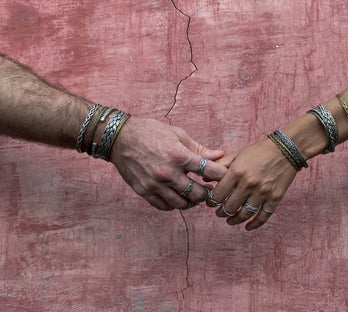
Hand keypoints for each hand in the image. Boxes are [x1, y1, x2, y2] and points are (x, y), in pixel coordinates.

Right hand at [111, 118, 226, 210]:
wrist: (120, 138)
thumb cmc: (150, 132)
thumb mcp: (177, 135)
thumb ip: (199, 148)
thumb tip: (219, 155)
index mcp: (179, 155)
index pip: (209, 171)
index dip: (221, 175)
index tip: (224, 177)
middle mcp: (168, 173)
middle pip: (198, 194)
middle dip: (207, 192)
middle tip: (208, 189)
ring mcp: (155, 185)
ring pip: (182, 204)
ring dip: (191, 201)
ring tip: (193, 194)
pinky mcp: (144, 192)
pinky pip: (165, 206)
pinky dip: (173, 204)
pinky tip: (176, 196)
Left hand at [207, 138, 296, 229]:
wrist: (286, 150)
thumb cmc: (259, 151)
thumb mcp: (238, 155)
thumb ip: (220, 165)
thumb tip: (204, 177)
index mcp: (237, 172)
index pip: (218, 194)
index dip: (211, 201)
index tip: (210, 202)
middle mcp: (249, 184)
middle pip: (229, 207)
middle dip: (221, 212)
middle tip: (218, 213)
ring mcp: (262, 192)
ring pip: (244, 214)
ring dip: (234, 220)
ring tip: (229, 220)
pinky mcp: (274, 198)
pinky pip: (263, 216)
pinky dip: (254, 224)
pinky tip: (247, 227)